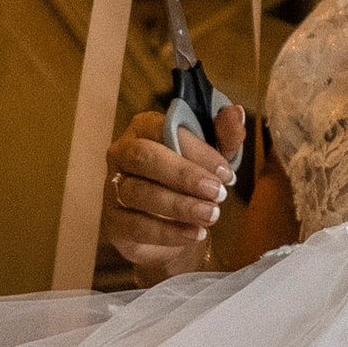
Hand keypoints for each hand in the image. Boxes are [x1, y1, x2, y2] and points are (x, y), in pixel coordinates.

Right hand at [103, 104, 245, 285]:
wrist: (173, 224)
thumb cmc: (191, 178)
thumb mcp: (213, 156)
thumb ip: (225, 135)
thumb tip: (235, 113)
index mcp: (145, 127)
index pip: (164, 129)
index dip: (197, 150)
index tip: (226, 172)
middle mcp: (122, 152)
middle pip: (145, 157)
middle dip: (183, 175)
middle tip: (217, 193)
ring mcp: (113, 187)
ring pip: (139, 192)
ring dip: (179, 206)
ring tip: (211, 215)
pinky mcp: (113, 221)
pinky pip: (135, 226)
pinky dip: (167, 232)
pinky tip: (194, 233)